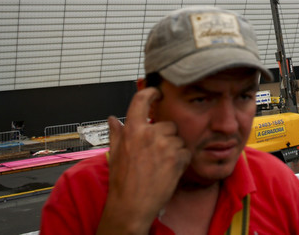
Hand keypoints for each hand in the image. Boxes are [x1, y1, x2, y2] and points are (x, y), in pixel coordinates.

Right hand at [97, 87, 191, 234]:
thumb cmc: (122, 182)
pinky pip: (186, 152)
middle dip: (166, 137)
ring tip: (161, 165)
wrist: (131, 206)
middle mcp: (148, 134)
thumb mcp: (115, 154)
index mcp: (132, 130)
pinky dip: (182, 161)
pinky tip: (169, 171)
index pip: (141, 101)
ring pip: (178, 139)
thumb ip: (117, 133)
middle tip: (156, 155)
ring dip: (174, 150)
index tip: (157, 93)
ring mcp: (164, 145)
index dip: (151, 93)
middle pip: (168, 125)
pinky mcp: (177, 157)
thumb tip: (113, 119)